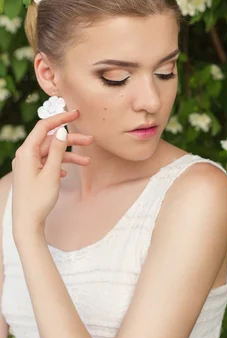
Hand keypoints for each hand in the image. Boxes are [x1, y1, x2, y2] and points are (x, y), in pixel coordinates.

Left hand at [11, 109, 92, 238]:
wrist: (27, 223)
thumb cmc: (38, 199)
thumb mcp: (51, 173)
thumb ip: (58, 151)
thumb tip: (62, 131)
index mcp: (27, 152)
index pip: (44, 127)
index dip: (60, 119)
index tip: (76, 114)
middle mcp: (25, 156)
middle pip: (50, 141)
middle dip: (71, 141)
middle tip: (91, 140)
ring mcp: (27, 166)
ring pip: (51, 154)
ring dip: (69, 156)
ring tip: (87, 163)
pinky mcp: (31, 175)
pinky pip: (47, 164)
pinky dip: (59, 165)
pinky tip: (67, 173)